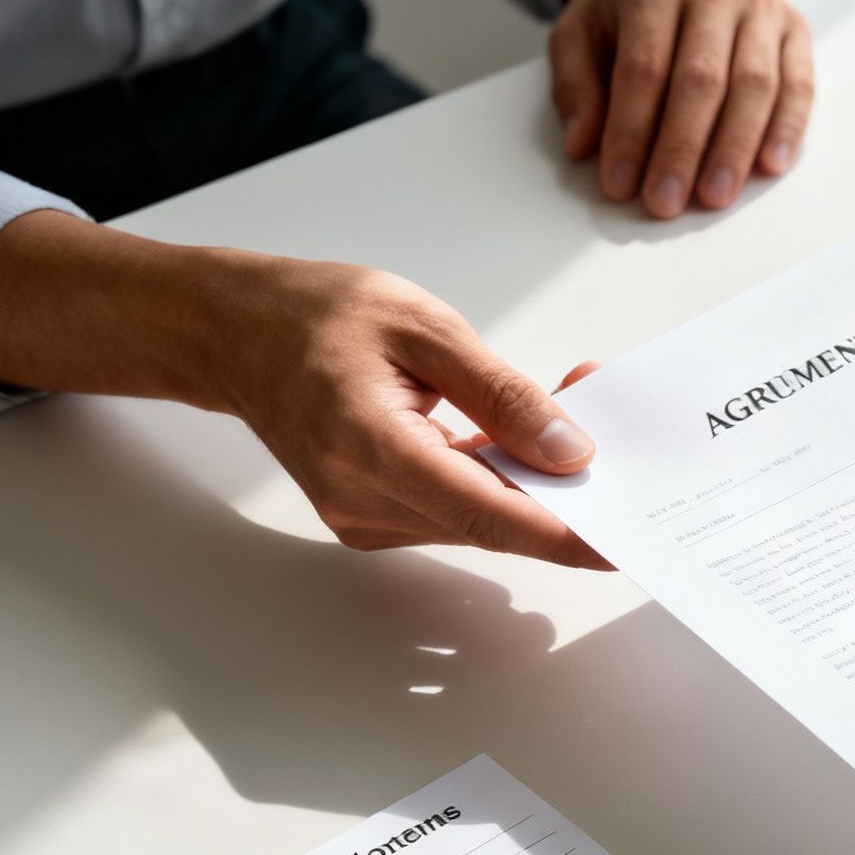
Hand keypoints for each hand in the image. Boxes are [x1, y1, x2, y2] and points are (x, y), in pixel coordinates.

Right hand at [0, 213, 606, 567]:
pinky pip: (458, 510)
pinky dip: (502, 479)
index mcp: (368, 445)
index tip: (619, 539)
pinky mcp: (375, 515)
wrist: (234, 333)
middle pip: (492, 520)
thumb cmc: (316, 314)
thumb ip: (503, 393)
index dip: (561, 532)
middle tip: (617, 430)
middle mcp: (362, 499)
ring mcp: (365, 516)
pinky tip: (529, 437)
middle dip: (565, 488)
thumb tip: (571, 451)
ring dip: (536, 480)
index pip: (484, 511)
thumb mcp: (424, 328)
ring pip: (481, 519)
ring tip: (574, 408)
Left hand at [549, 0, 814, 218]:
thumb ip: (577, 85)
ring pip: (753, 85)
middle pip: (701, 80)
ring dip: (734, 148)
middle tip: (666, 200)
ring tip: (714, 196)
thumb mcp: (583, 32)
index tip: (620, 183)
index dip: (631, 132)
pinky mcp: (793, 30)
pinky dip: (787, 128)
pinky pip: (798, 84)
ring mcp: (759, 10)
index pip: (643, 69)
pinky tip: (769, 165)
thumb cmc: (630, 9)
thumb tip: (582, 144)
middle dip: (682, 149)